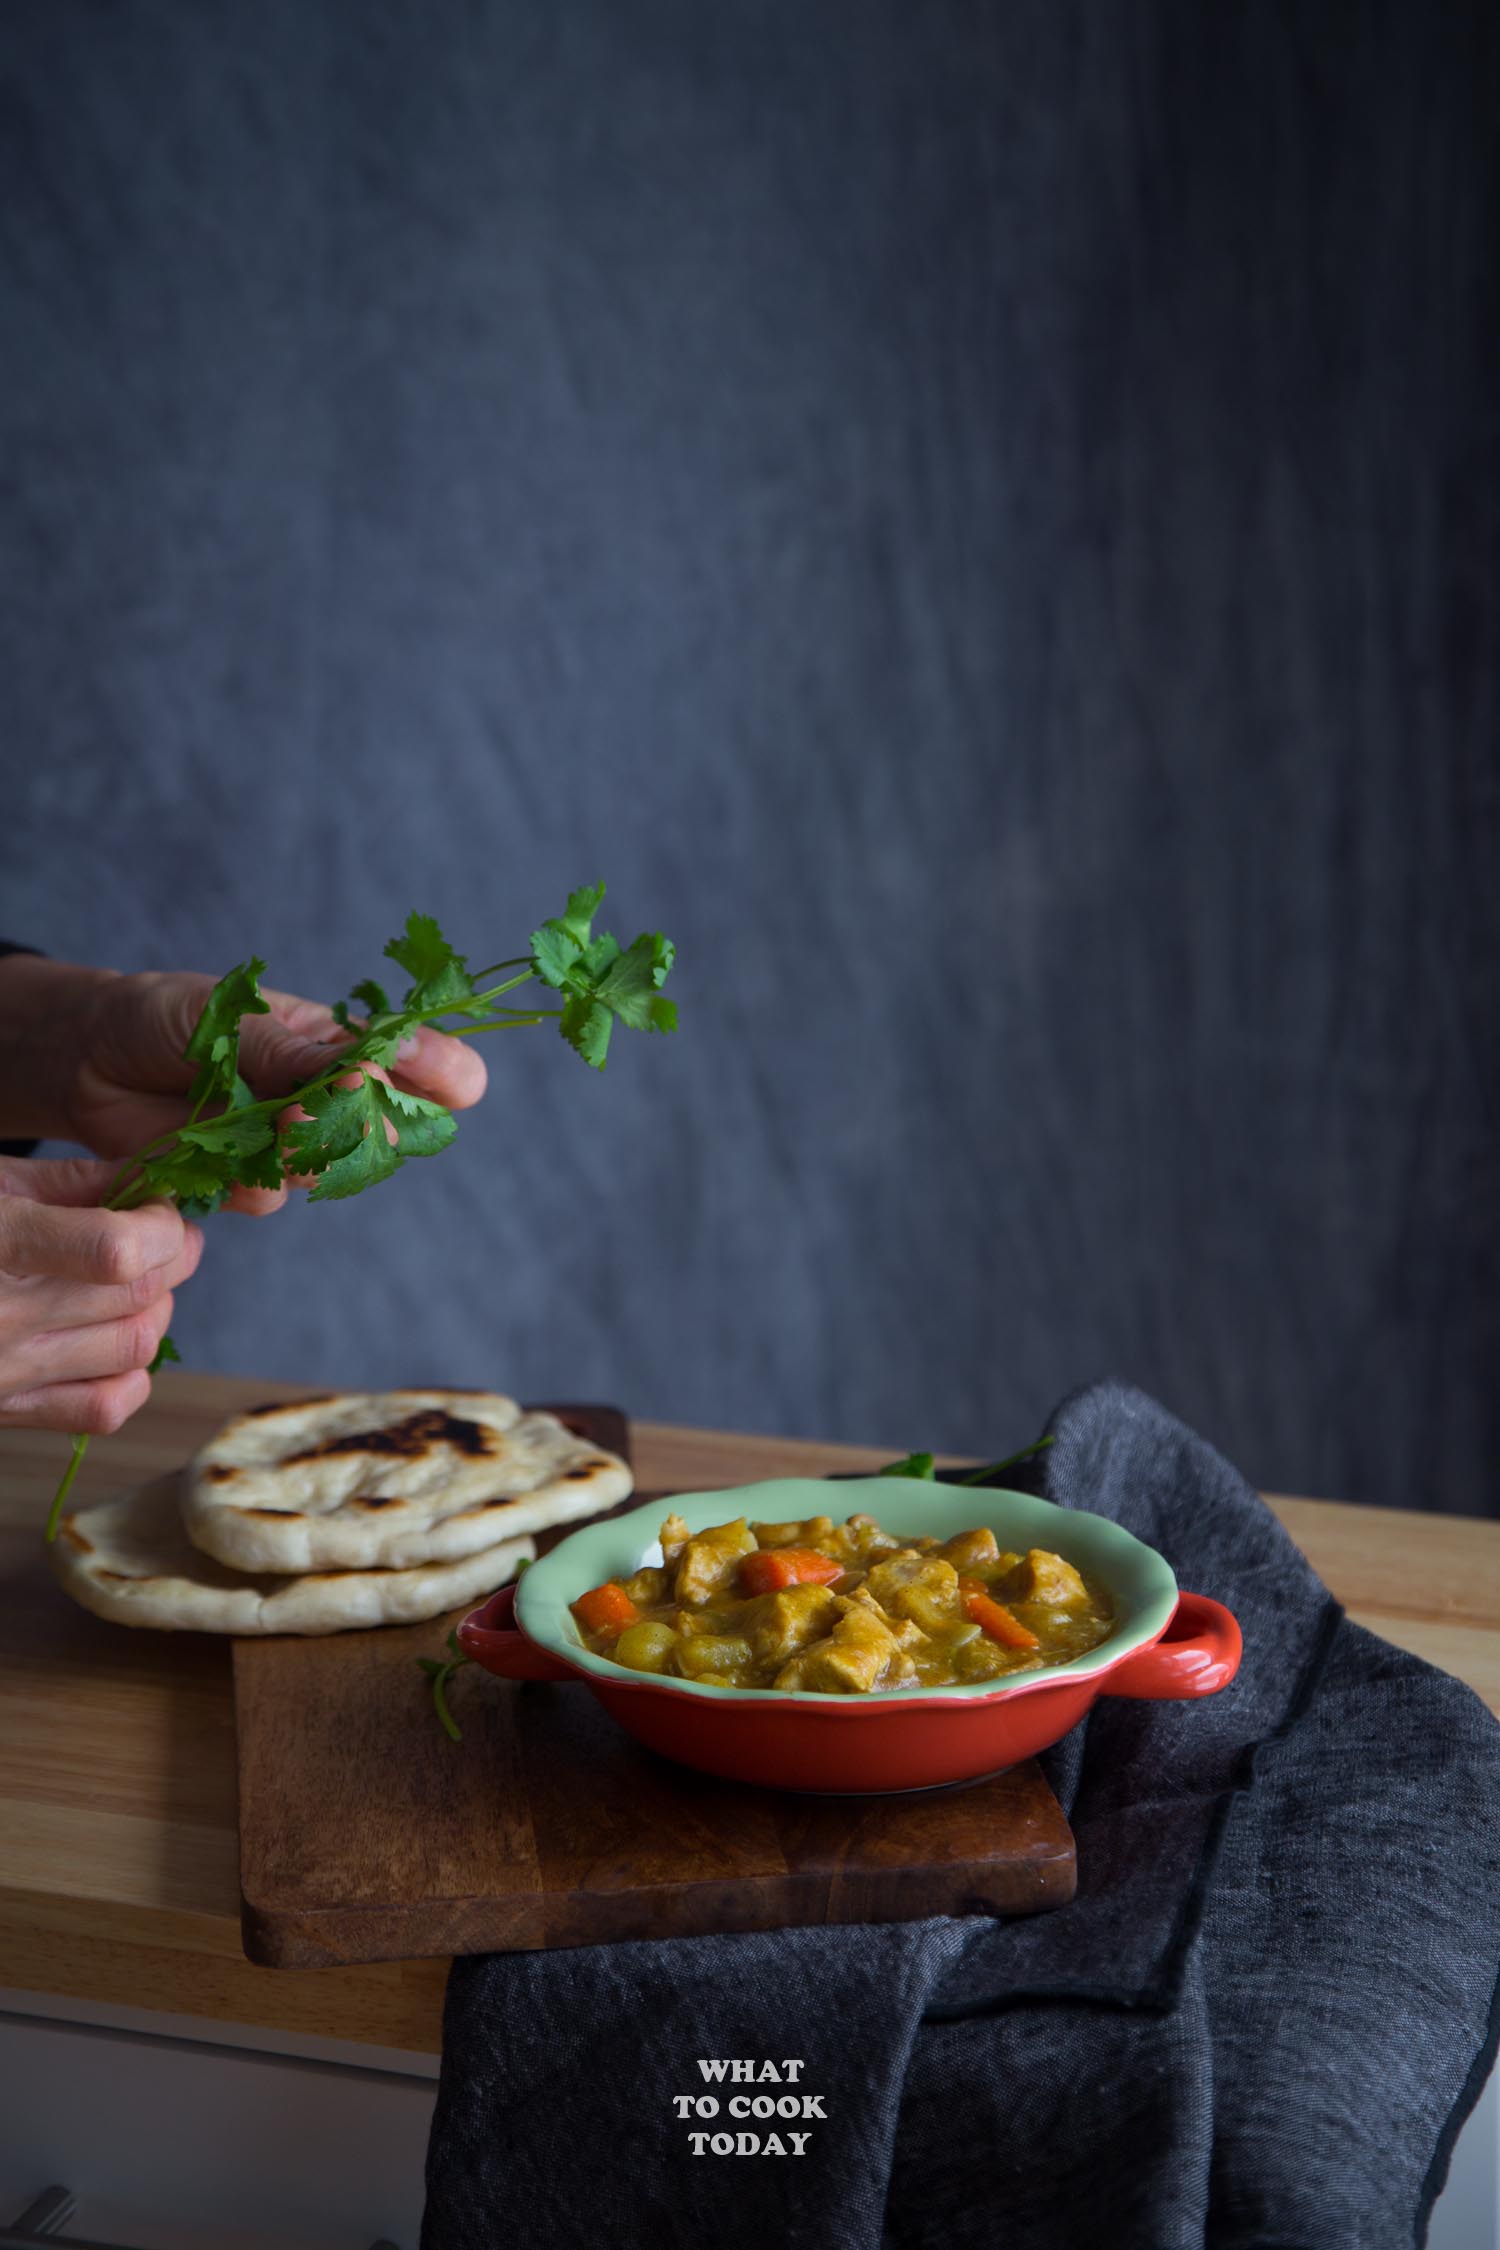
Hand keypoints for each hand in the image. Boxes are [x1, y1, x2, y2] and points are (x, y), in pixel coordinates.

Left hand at [0, 958, 486, 1209]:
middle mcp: (323, 1097)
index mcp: (335, 1041)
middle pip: (386, 1127)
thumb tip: (361, 1076)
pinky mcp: (243, 1181)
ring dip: (294, 1151)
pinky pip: (268, 1197)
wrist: (85, 1058)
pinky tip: (203, 1148)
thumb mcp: (232, 1017)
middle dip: (363, 1123)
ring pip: (328, 1168)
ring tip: (243, 1117)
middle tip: (318, 1109)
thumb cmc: (164, 1017)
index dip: (441, 1071)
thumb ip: (295, 1053)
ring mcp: (286, 1142)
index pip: (415, 1060)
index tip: (456, 1081)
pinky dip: (239, 1177)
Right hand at [0, 1158, 202, 1431]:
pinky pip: (104, 1409)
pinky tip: (113, 1339)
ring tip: (141, 1280)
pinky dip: (131, 1373)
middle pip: (137, 1293)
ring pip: (135, 1345)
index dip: (162, 1224)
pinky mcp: (1, 1411)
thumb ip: (69, 1181)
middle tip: (168, 1233)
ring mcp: (0, 1372)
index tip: (160, 1207)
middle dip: (174, 1255)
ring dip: (158, 1307)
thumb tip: (150, 1180)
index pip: (115, 1250)